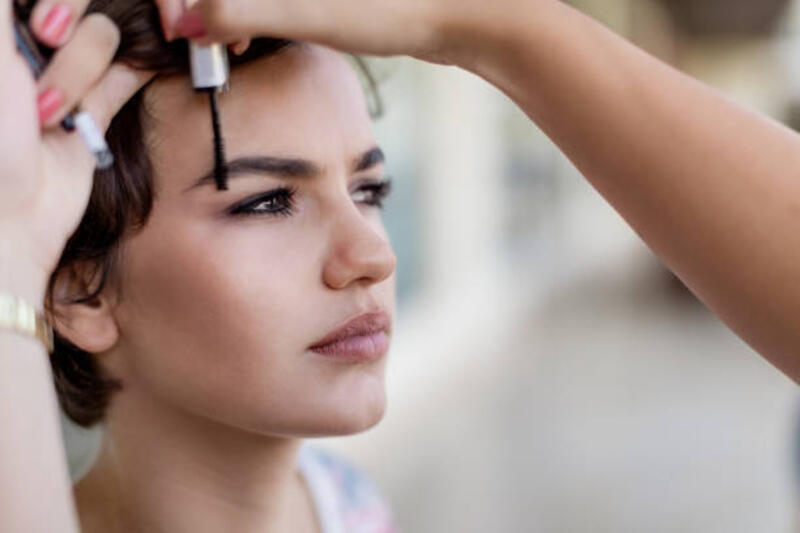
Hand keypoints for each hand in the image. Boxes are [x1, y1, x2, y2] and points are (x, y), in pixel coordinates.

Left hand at [0, 0, 150, 298]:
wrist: (9, 217)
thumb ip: (6, 8)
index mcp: (2, 30)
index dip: (59, 3)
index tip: (40, 26)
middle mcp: (29, 42)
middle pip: (81, 6)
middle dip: (67, 46)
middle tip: (42, 54)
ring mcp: (65, 72)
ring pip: (103, 36)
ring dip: (80, 75)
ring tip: (50, 114)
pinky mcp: (96, 107)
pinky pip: (128, 73)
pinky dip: (130, 73)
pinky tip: (120, 80)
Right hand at [155, 0, 461, 63]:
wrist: (468, 9)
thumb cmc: (393, 5)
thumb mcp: (305, 10)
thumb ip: (238, 11)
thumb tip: (187, 23)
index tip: (180, 28)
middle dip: (200, 4)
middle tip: (197, 40)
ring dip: (224, 11)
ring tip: (228, 45)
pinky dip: (253, 14)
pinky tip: (254, 43)